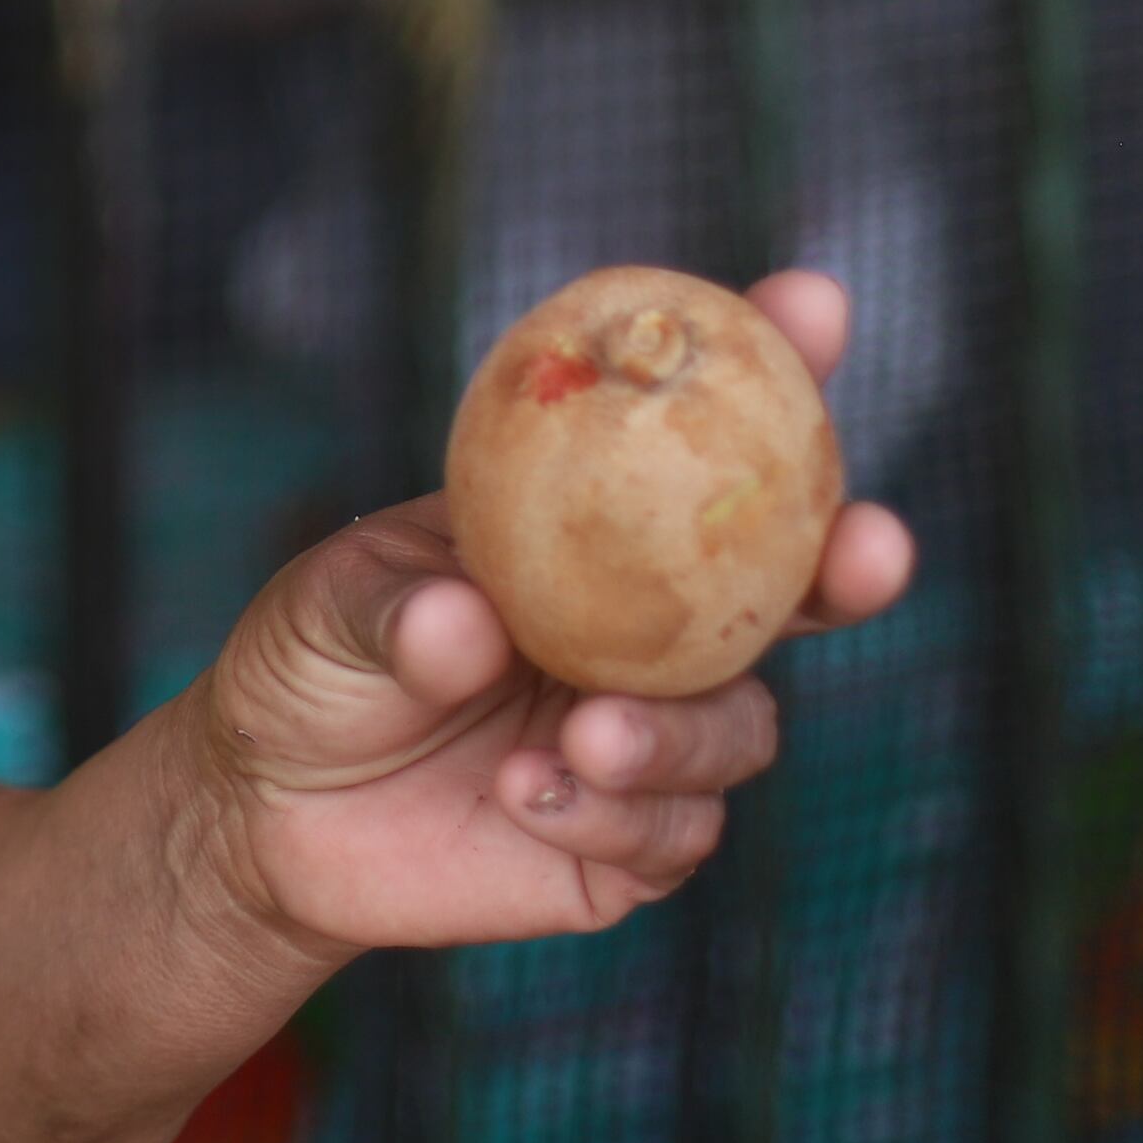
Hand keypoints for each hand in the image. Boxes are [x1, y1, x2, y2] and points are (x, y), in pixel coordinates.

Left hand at [177, 270, 913, 953]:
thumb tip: (472, 626)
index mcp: (596, 526)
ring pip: (739, 727)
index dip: (778, 364)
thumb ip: (398, 609)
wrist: (273, 814)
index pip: (702, 436)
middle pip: (794, 588)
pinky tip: (524, 795)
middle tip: (869, 548)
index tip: (813, 302)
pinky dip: (614, 813)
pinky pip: (674, 830)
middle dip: (854, 560)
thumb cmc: (310, 665)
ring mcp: (653, 731)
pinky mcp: (632, 839)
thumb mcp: (329, 604)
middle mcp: (650, 626)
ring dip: (678, 732)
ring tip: (580, 738)